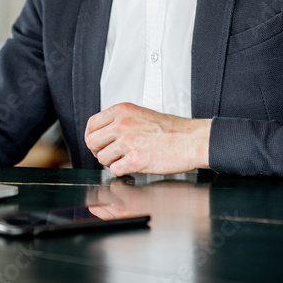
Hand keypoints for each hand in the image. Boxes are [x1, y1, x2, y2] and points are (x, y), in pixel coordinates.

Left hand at [84, 102, 210, 175]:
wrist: (191, 140)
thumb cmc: (171, 129)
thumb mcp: (141, 114)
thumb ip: (121, 121)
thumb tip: (104, 134)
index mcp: (122, 111)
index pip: (92, 124)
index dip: (93, 137)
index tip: (98, 143)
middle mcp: (122, 125)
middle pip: (92, 142)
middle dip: (99, 151)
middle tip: (112, 154)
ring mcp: (128, 142)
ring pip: (102, 158)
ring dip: (112, 162)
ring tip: (126, 159)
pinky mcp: (135, 160)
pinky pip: (115, 170)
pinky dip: (122, 171)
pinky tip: (133, 166)